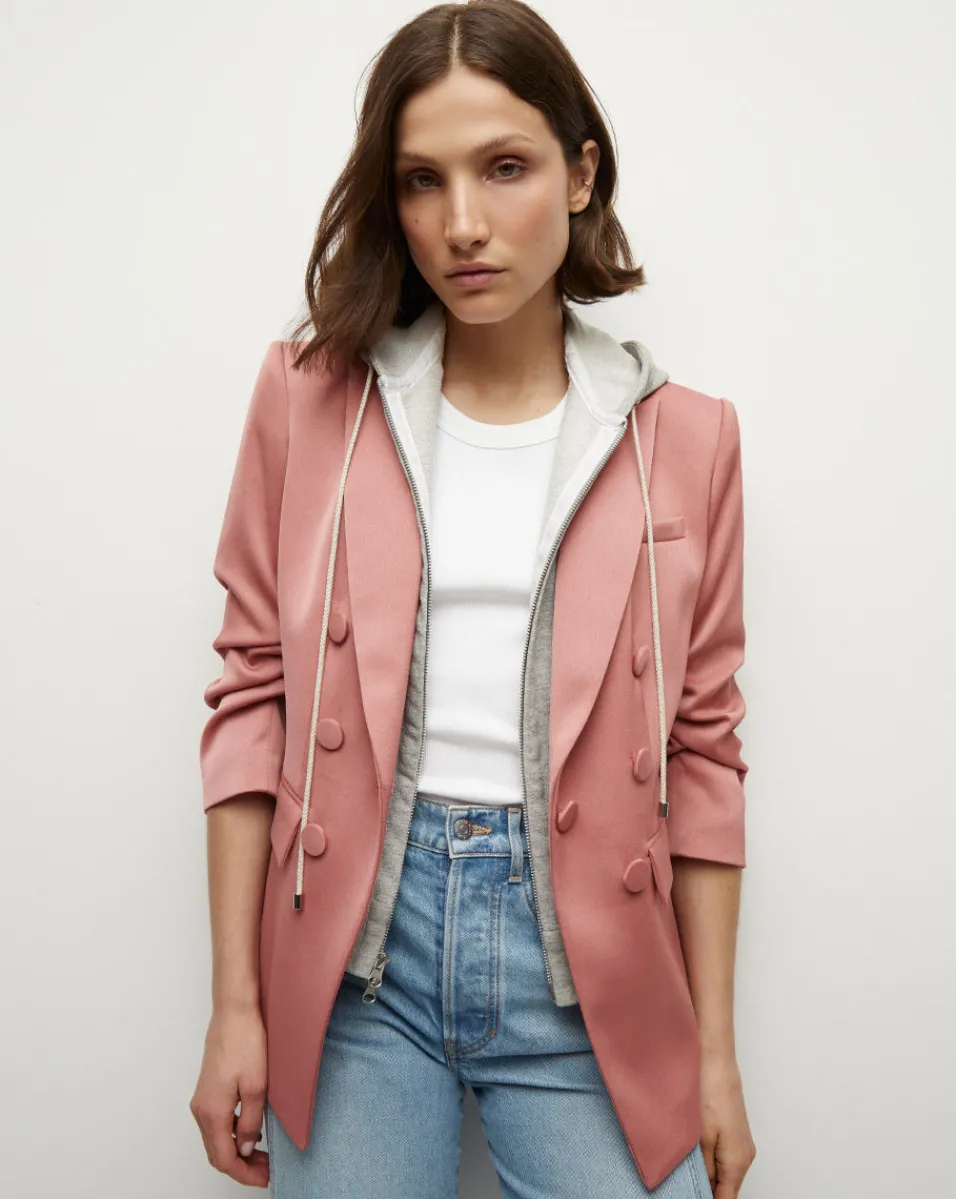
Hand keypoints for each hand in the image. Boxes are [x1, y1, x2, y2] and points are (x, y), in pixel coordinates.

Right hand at [190, 1002, 269, 1187]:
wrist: (234, 1012)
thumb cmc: (246, 1042)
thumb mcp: (257, 1087)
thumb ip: (250, 1123)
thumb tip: (244, 1149)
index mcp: (212, 1112)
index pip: (224, 1159)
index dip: (245, 1174)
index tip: (265, 1178)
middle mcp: (201, 1109)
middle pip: (217, 1153)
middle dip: (241, 1167)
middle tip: (266, 1169)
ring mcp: (202, 1099)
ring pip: (216, 1139)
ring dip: (237, 1151)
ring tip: (262, 1154)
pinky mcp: (207, 1089)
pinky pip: (216, 1123)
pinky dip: (231, 1135)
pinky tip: (251, 1131)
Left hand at [698, 1049, 755, 1195]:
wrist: (716, 1061)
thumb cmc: (708, 1092)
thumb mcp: (700, 1137)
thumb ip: (704, 1169)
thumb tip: (704, 1190)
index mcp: (737, 1162)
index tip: (689, 1195)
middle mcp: (745, 1156)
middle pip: (727, 1188)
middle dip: (707, 1190)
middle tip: (684, 1184)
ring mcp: (743, 1144)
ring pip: (726, 1173)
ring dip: (709, 1176)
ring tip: (687, 1170)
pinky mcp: (736, 1134)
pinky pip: (726, 1159)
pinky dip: (712, 1162)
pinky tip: (695, 1154)